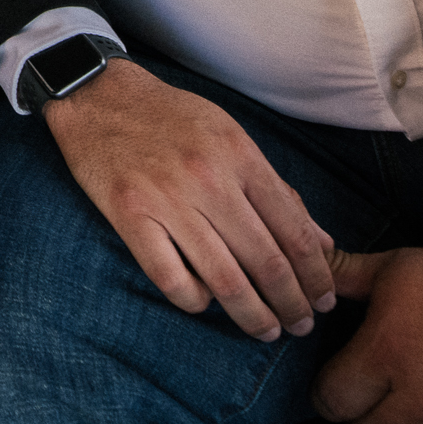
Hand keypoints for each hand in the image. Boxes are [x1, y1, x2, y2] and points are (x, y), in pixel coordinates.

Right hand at [42, 58, 336, 341]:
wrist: (98, 94)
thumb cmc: (171, 117)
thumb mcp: (230, 137)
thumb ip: (276, 189)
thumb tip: (322, 243)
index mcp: (239, 155)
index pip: (295, 231)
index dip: (316, 275)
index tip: (324, 300)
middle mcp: (208, 177)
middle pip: (266, 262)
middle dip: (292, 304)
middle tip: (301, 327)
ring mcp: (166, 198)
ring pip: (224, 279)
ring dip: (252, 315)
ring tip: (265, 330)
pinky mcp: (128, 214)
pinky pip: (170, 278)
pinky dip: (194, 301)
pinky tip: (204, 303)